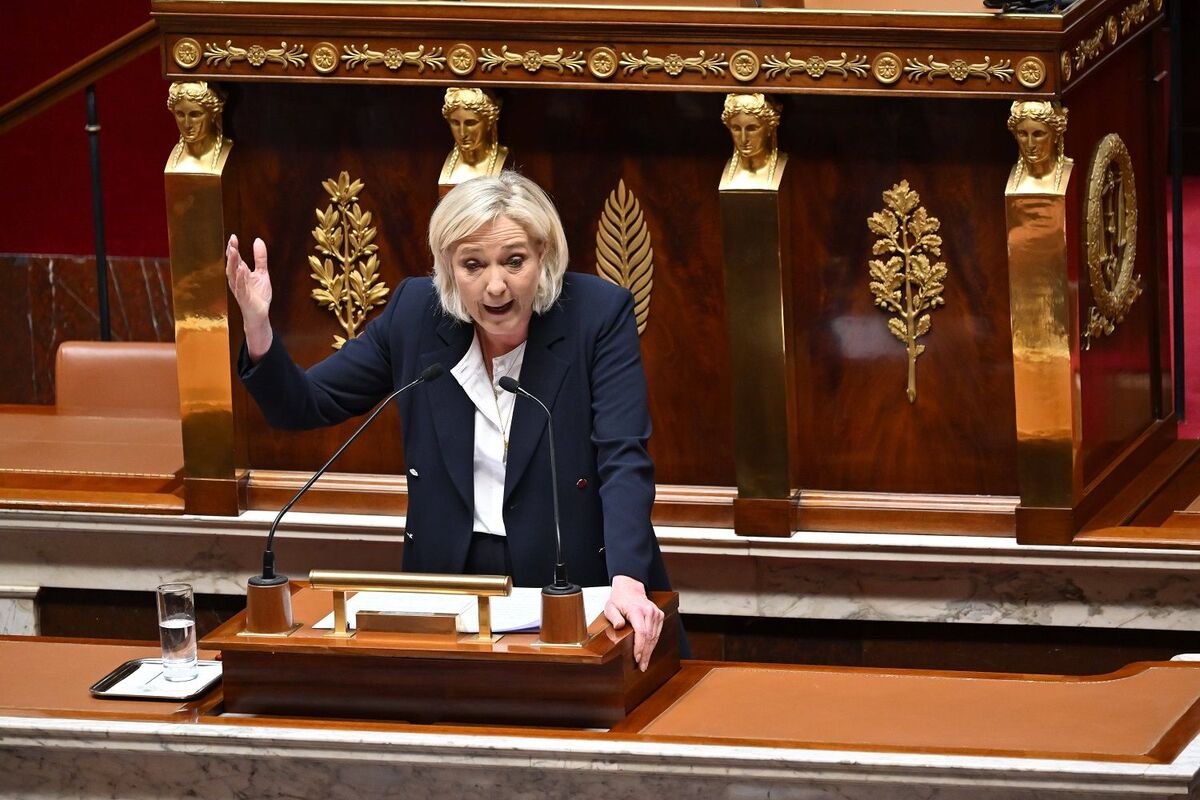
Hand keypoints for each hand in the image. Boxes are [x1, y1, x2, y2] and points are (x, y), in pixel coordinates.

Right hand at [225, 234, 273, 359]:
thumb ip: (260, 258)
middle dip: (231, 253)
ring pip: (233, 274)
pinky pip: (240, 286)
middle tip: (232, 241)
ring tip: (234, 251)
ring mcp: (239, 288)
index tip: (233, 236)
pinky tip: (241, 269)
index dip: (233, 247)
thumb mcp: (262, 273)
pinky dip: (240, 278)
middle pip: (232, 264)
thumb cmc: (258, 295)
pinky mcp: (244, 297)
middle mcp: (237, 280)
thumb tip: (258, 240)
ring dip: (233, 263)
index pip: (235, 258)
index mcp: (240, 273)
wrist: (260, 314)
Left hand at [603, 575, 663, 671]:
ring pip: (655, 636)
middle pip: (649, 637)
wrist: (630, 588)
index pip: (642, 632)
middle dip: (645, 653)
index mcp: (637, 610)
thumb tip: (619, 627)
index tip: (637, 658)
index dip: (640, 647)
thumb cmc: (619, 599)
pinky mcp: (659, 615)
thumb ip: (614, 617)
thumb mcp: (610, 607)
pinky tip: (649, 652)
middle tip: (642, 666)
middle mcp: (649, 611)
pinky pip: (657, 633)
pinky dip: (653, 643)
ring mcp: (656, 613)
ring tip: (645, 663)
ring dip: (650, 651)